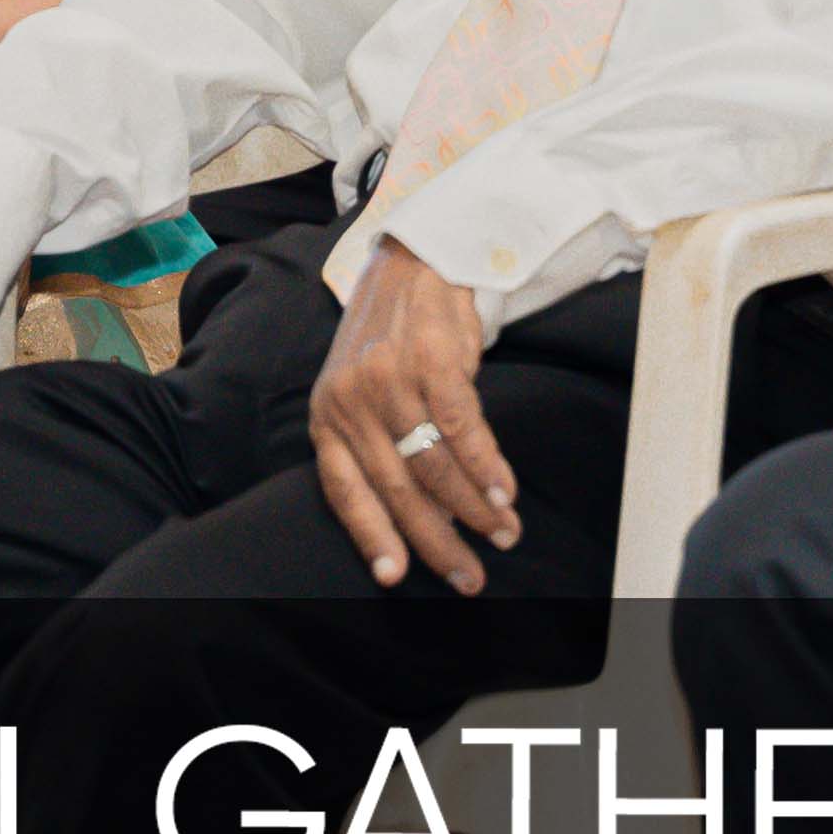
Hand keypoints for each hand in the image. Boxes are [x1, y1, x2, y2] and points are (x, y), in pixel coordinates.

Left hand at [310, 243, 517, 592]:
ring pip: (433, 465)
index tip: (394, 577)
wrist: (415, 256)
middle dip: (437, 541)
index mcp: (328, 415)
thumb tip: (422, 515)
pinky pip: (462, 430)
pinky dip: (487, 468)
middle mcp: (351, 401)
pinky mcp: (430, 361)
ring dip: (473, 509)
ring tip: (502, 534)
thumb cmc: (392, 335)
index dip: (371, 536)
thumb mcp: (361, 388)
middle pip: (396, 489)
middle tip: (469, 577)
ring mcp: (388, 380)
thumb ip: (376, 444)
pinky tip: (504, 493)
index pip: (344, 491)